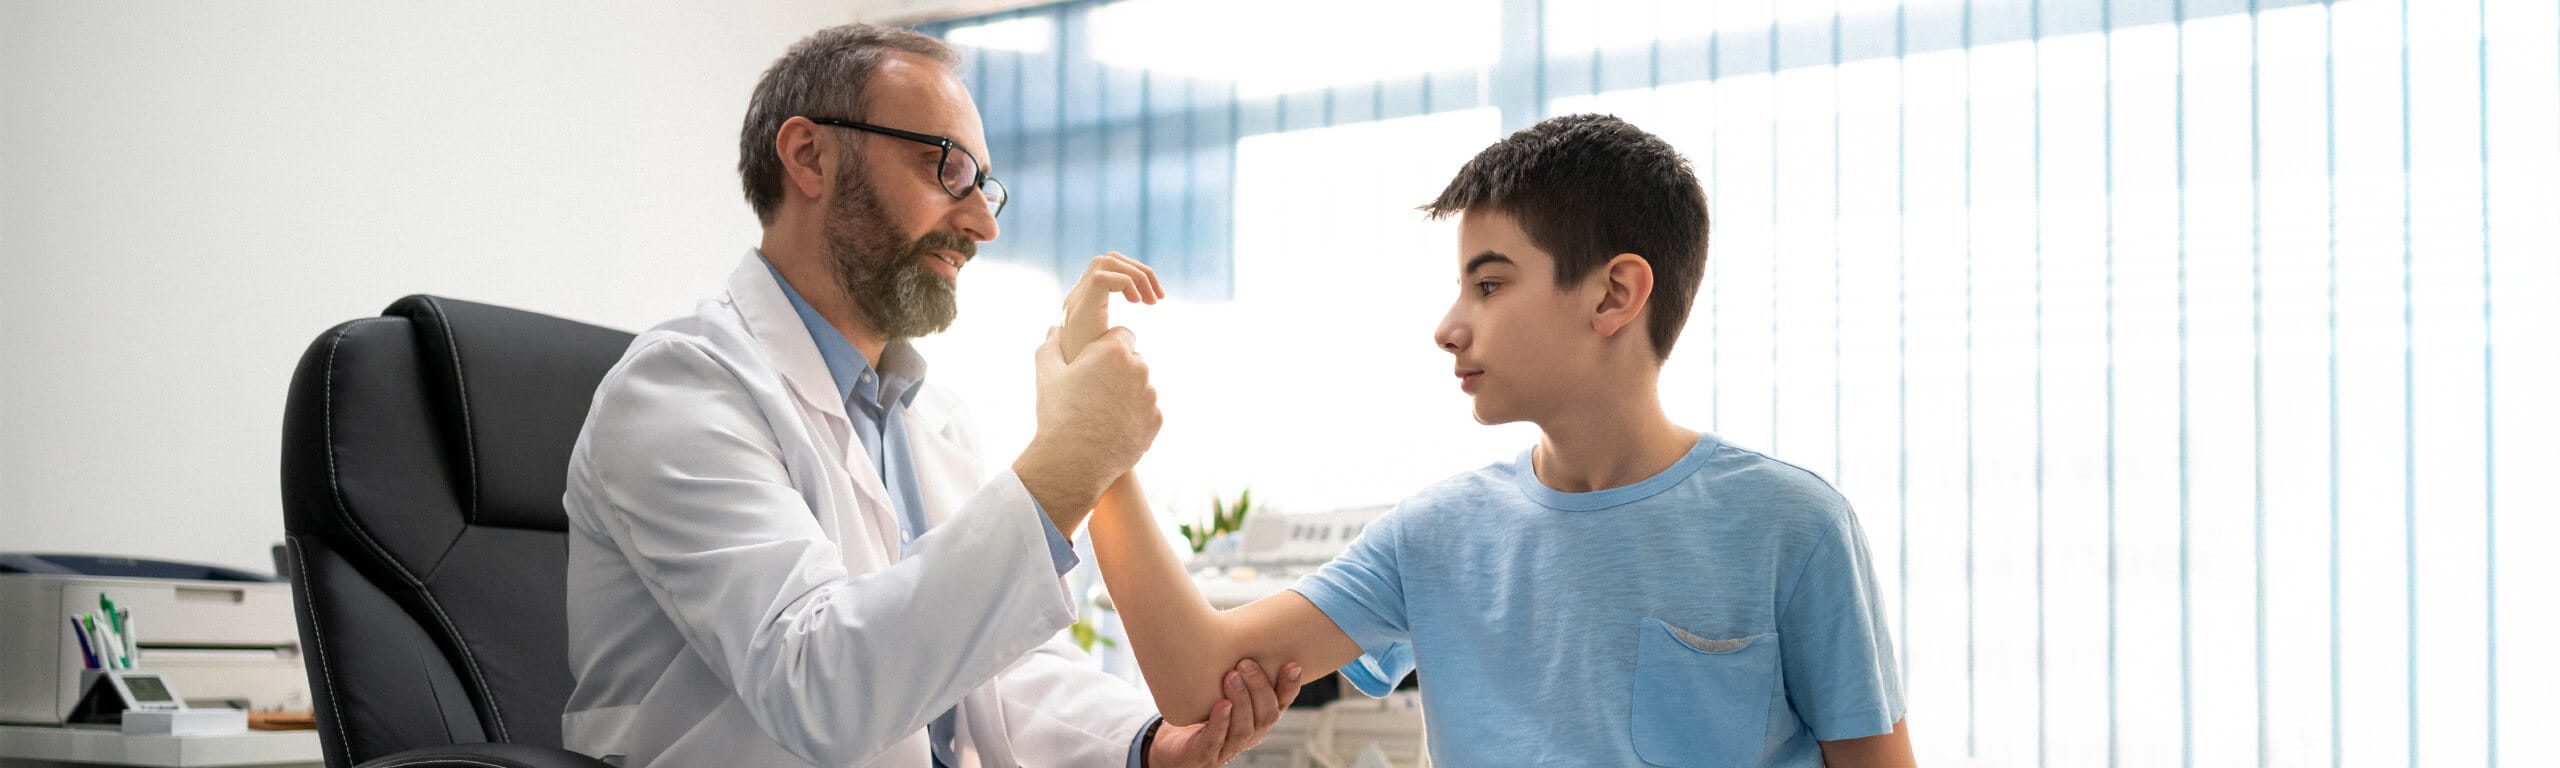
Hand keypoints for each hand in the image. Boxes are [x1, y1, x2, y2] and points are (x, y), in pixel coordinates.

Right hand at [1015, 253, 1167, 526]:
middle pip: (1133, 360)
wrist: (1074, 461)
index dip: (1107, 345)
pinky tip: (1112, 428)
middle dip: (1118, 369)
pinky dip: (1134, 416)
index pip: (1122, 335)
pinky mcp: (1155, 421)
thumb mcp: (1046, 374)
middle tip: (1094, 390)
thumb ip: (1051, 345)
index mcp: (1113, 351)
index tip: (1093, 361)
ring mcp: (1150, 397)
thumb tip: (1055, 329)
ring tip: (1101, 413)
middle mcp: (1139, 369)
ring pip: (1141, 387)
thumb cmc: (1058, 413)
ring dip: (1127, 393)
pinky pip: (1147, 411)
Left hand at [1145, 659, 1304, 767]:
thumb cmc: (1198, 709)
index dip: (1289, 686)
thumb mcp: (1219, 684)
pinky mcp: (1206, 754)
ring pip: (1246, 728)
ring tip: (1231, 677)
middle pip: (1267, 714)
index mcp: (1258, 717)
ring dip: (1242, 700)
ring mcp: (1229, 746)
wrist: (1171, 744)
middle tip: (1245, 663)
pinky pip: (1217, 739)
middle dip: (1259, 687)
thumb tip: (1235, 622)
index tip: (1291, 664)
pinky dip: (1221, 721)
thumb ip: (1233, 663)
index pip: (1282, 703)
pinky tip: (1221, 705)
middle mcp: (1250, 733)